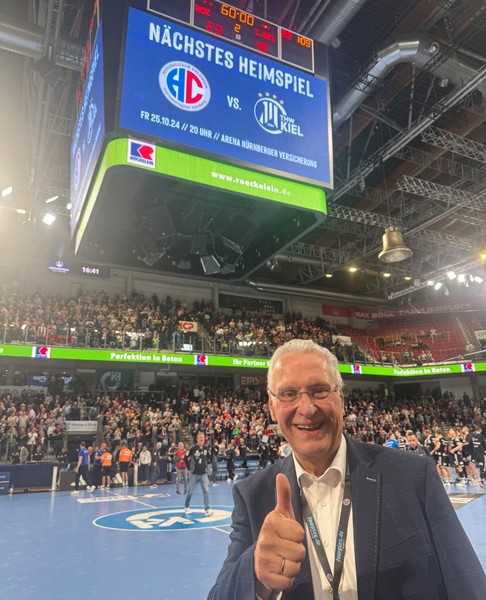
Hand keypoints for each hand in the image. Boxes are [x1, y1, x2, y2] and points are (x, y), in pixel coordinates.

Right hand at [254, 473, 305, 597]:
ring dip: (292, 566)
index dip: (297, 536)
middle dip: (296, 552)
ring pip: (295, 567)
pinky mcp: (266, 576)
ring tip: (283, 560)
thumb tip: (281, 474)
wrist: (259, 560)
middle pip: (300, 551)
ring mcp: (264, 559)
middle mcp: (265, 540)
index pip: (300, 533)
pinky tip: (279, 571)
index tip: (287, 535)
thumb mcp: (281, 514)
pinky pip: (288, 581)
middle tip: (285, 549)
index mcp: (270, 523)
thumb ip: (283, 495)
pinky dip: (287, 579)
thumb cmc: (275, 535)